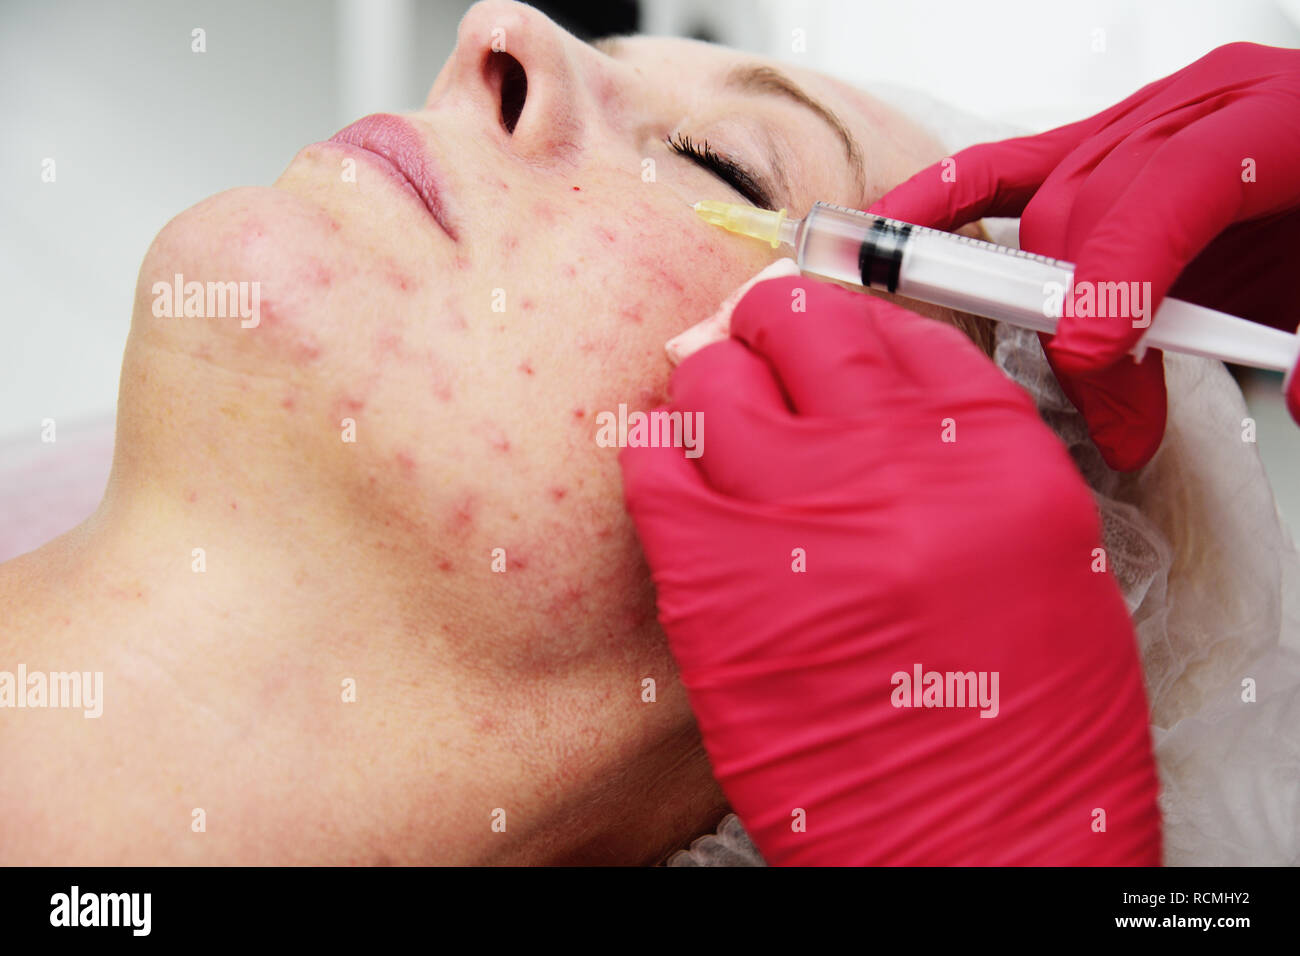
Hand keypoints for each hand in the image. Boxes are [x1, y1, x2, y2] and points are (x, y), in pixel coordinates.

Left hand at [620, 275, 1161, 863]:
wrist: (984, 842)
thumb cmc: (1019, 718)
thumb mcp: (1034, 554)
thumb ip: (956, 453)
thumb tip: (865, 386)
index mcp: (994, 453)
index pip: (893, 327)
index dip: (843, 321)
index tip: (817, 331)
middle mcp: (899, 466)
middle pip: (799, 327)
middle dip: (767, 324)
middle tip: (752, 340)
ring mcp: (802, 518)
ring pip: (714, 381)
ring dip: (708, 382)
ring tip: (714, 407)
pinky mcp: (716, 584)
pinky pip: (655, 467)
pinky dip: (656, 450)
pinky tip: (673, 464)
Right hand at [871, 42, 1299, 469]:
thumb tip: (1298, 398)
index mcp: (1278, 121)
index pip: (1169, 187)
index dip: (1117, 273)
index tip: (1094, 360)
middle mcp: (1198, 106)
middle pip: (1090, 211)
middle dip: (1085, 328)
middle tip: (1121, 425)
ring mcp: (1143, 120)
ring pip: (1046, 206)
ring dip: (1044, 308)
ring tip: (1087, 387)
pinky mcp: (1105, 145)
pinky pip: (1006, 168)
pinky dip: (946, 201)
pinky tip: (893, 228)